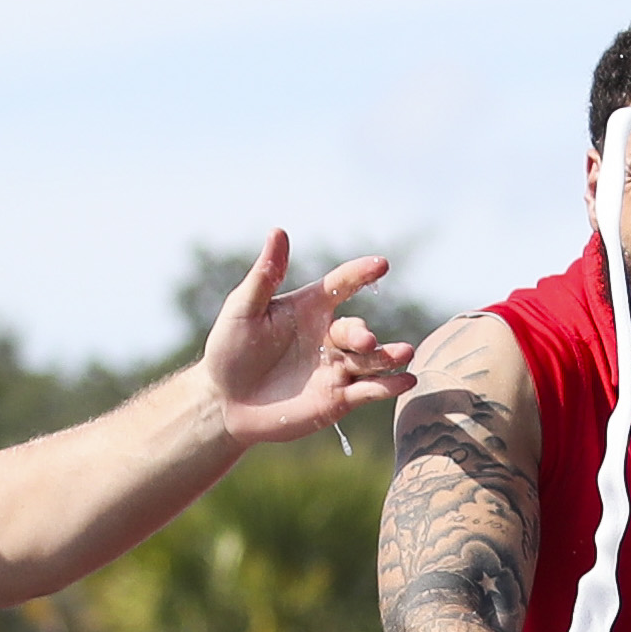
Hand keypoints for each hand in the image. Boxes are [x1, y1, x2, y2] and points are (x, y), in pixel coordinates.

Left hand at [196, 232, 416, 447]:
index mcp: (310, 308)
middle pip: (356, 330)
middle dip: (363, 334)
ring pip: (369, 360)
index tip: (381, 265)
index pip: (342, 284)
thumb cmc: (230, 349)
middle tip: (364, 340)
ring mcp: (336, 368)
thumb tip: (278, 231)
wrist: (224, 401)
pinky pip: (368, 391)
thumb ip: (265, 275)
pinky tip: (406, 381)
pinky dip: (388, 387)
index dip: (361, 274)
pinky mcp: (337, 400)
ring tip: (405, 354)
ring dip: (388, 357)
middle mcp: (328, 337)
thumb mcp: (243, 309)